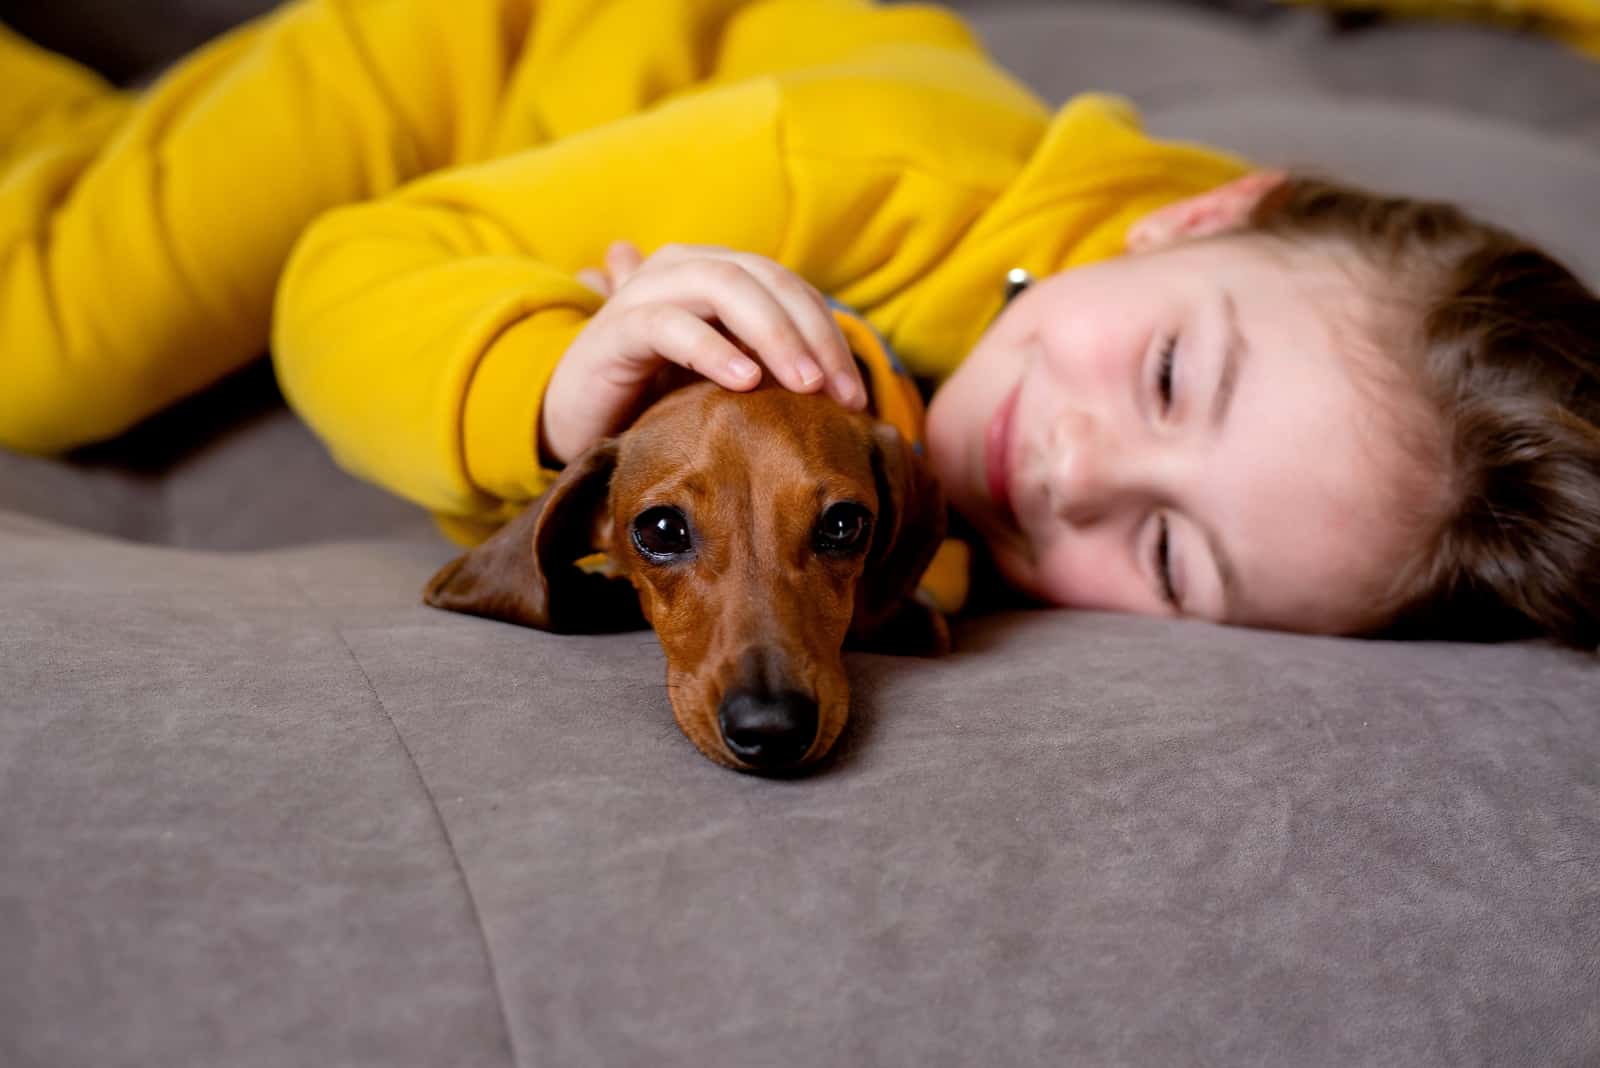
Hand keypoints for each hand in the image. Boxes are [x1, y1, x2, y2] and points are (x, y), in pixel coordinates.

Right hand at [540, 241, 864, 465]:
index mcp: (716, 273)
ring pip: (724, 287)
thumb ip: (773, 370)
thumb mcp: (726, 384)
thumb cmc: (658, 403)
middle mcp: (682, 267)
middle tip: (840, 393)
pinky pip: (670, 326)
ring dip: (774, 335)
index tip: (856, 393)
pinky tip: (745, 382)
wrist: (575, 424)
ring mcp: (645, 292)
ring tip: (804, 385)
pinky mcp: (614, 328)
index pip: (789, 287)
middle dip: (813, 334)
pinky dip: (712, 349)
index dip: (829, 333)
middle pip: (766, 279)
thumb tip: (845, 388)